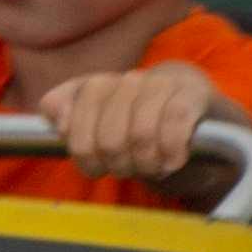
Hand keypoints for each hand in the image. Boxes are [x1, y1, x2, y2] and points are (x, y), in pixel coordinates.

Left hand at [42, 62, 228, 184]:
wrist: (186, 107)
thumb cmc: (130, 122)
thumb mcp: (90, 123)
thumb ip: (60, 115)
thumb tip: (61, 123)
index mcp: (95, 86)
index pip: (72, 128)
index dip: (84, 157)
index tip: (97, 167)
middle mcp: (126, 80)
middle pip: (108, 139)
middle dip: (117, 165)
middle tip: (127, 170)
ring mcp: (160, 84)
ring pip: (141, 135)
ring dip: (145, 164)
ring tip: (150, 168)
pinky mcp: (190, 95)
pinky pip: (174, 127)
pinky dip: (171, 154)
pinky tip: (171, 162)